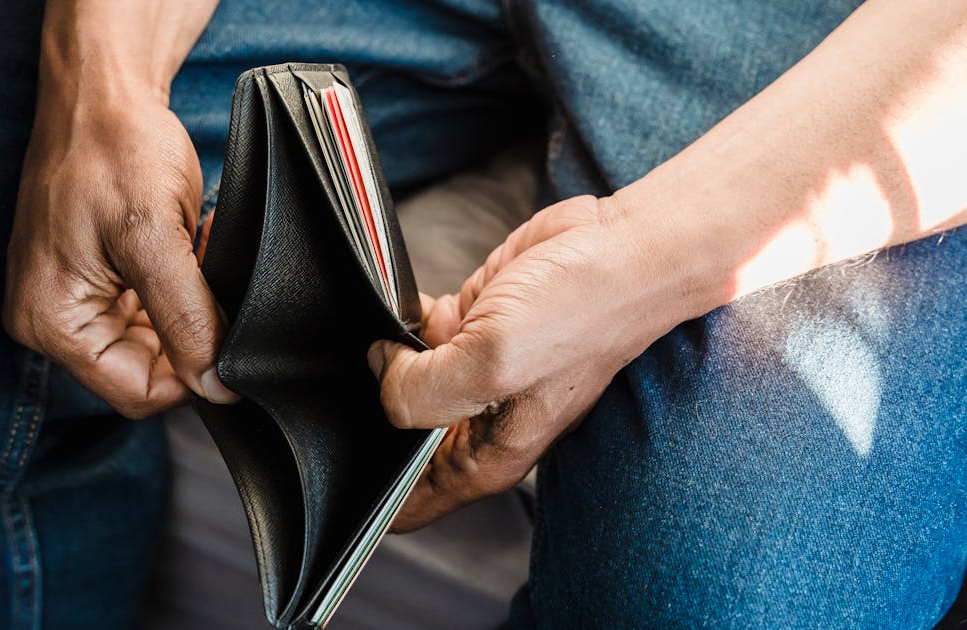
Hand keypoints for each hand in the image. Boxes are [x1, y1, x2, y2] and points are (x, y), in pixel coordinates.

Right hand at [3, 81, 234, 418]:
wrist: (102, 90)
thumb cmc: (114, 147)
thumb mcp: (155, 239)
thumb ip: (187, 320)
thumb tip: (216, 385)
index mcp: (51, 322)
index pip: (137, 392)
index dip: (191, 373)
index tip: (226, 333)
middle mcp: (52, 319)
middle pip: (145, 370)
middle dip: (190, 332)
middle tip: (208, 278)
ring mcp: (74, 298)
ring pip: (155, 341)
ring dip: (188, 307)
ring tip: (195, 254)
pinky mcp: (96, 278)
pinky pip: (150, 310)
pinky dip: (181, 287)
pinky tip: (190, 249)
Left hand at [370, 194, 697, 530]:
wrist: (624, 248)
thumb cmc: (582, 311)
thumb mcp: (493, 361)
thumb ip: (420, 388)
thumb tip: (381, 372)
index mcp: (485, 457)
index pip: (407, 505)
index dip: (369, 488)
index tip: (342, 453)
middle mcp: (477, 422)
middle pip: (396, 440)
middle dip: (370, 413)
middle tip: (358, 380)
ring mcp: (473, 373)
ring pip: (399, 382)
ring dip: (383, 359)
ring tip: (381, 336)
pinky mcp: (471, 325)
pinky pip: (413, 334)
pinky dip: (400, 319)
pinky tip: (403, 305)